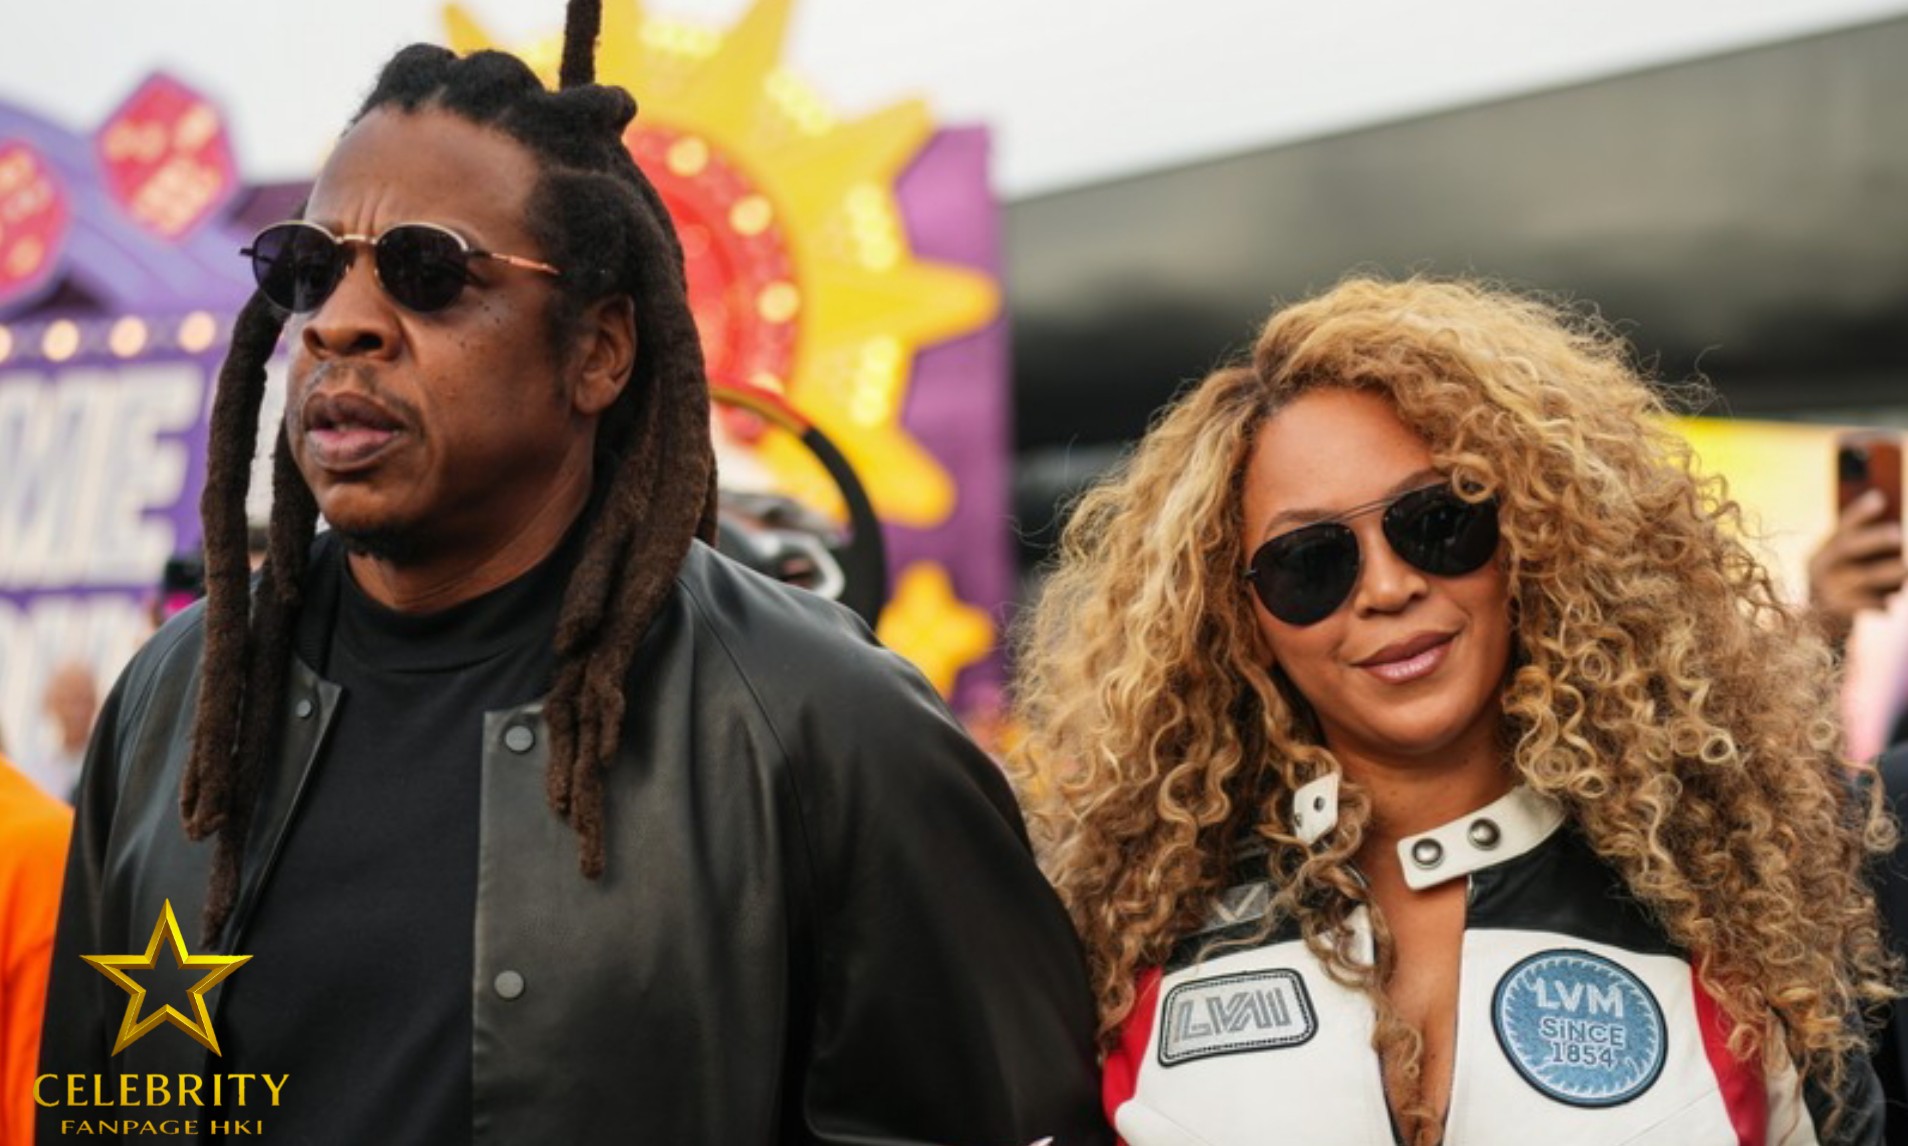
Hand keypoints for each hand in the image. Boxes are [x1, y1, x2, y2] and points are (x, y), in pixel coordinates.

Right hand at [1808, 489, 1905, 647]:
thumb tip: (1889, 519)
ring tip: (1906, 568)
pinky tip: (1891, 603)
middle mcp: (1819, 572)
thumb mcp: (1842, 571)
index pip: (1841, 528)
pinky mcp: (1838, 616)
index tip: (1880, 498)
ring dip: (1890, 571)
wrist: (1817, 635)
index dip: (1859, 513)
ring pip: (1862, 577)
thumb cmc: (1842, 594)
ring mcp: (1827, 594)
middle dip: (1875, 538)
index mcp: (1820, 556)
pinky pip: (1868, 605)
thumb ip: (1860, 551)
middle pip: (1847, 548)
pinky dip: (1885, 602)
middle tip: (1901, 533)